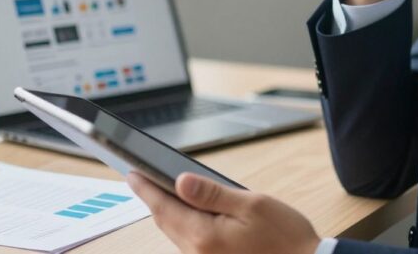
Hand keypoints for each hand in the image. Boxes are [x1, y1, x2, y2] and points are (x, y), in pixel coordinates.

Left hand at [126, 172, 320, 253]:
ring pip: (176, 233)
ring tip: (162, 190)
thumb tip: (181, 181)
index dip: (146, 188)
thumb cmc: (285, 237)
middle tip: (141, 178)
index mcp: (204, 236)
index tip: (132, 174)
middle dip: (153, 199)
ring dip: (168, 212)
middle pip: (166, 222)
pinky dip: (183, 224)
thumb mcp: (251, 205)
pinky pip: (189, 242)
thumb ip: (213, 194)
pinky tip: (188, 212)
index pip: (164, 207)